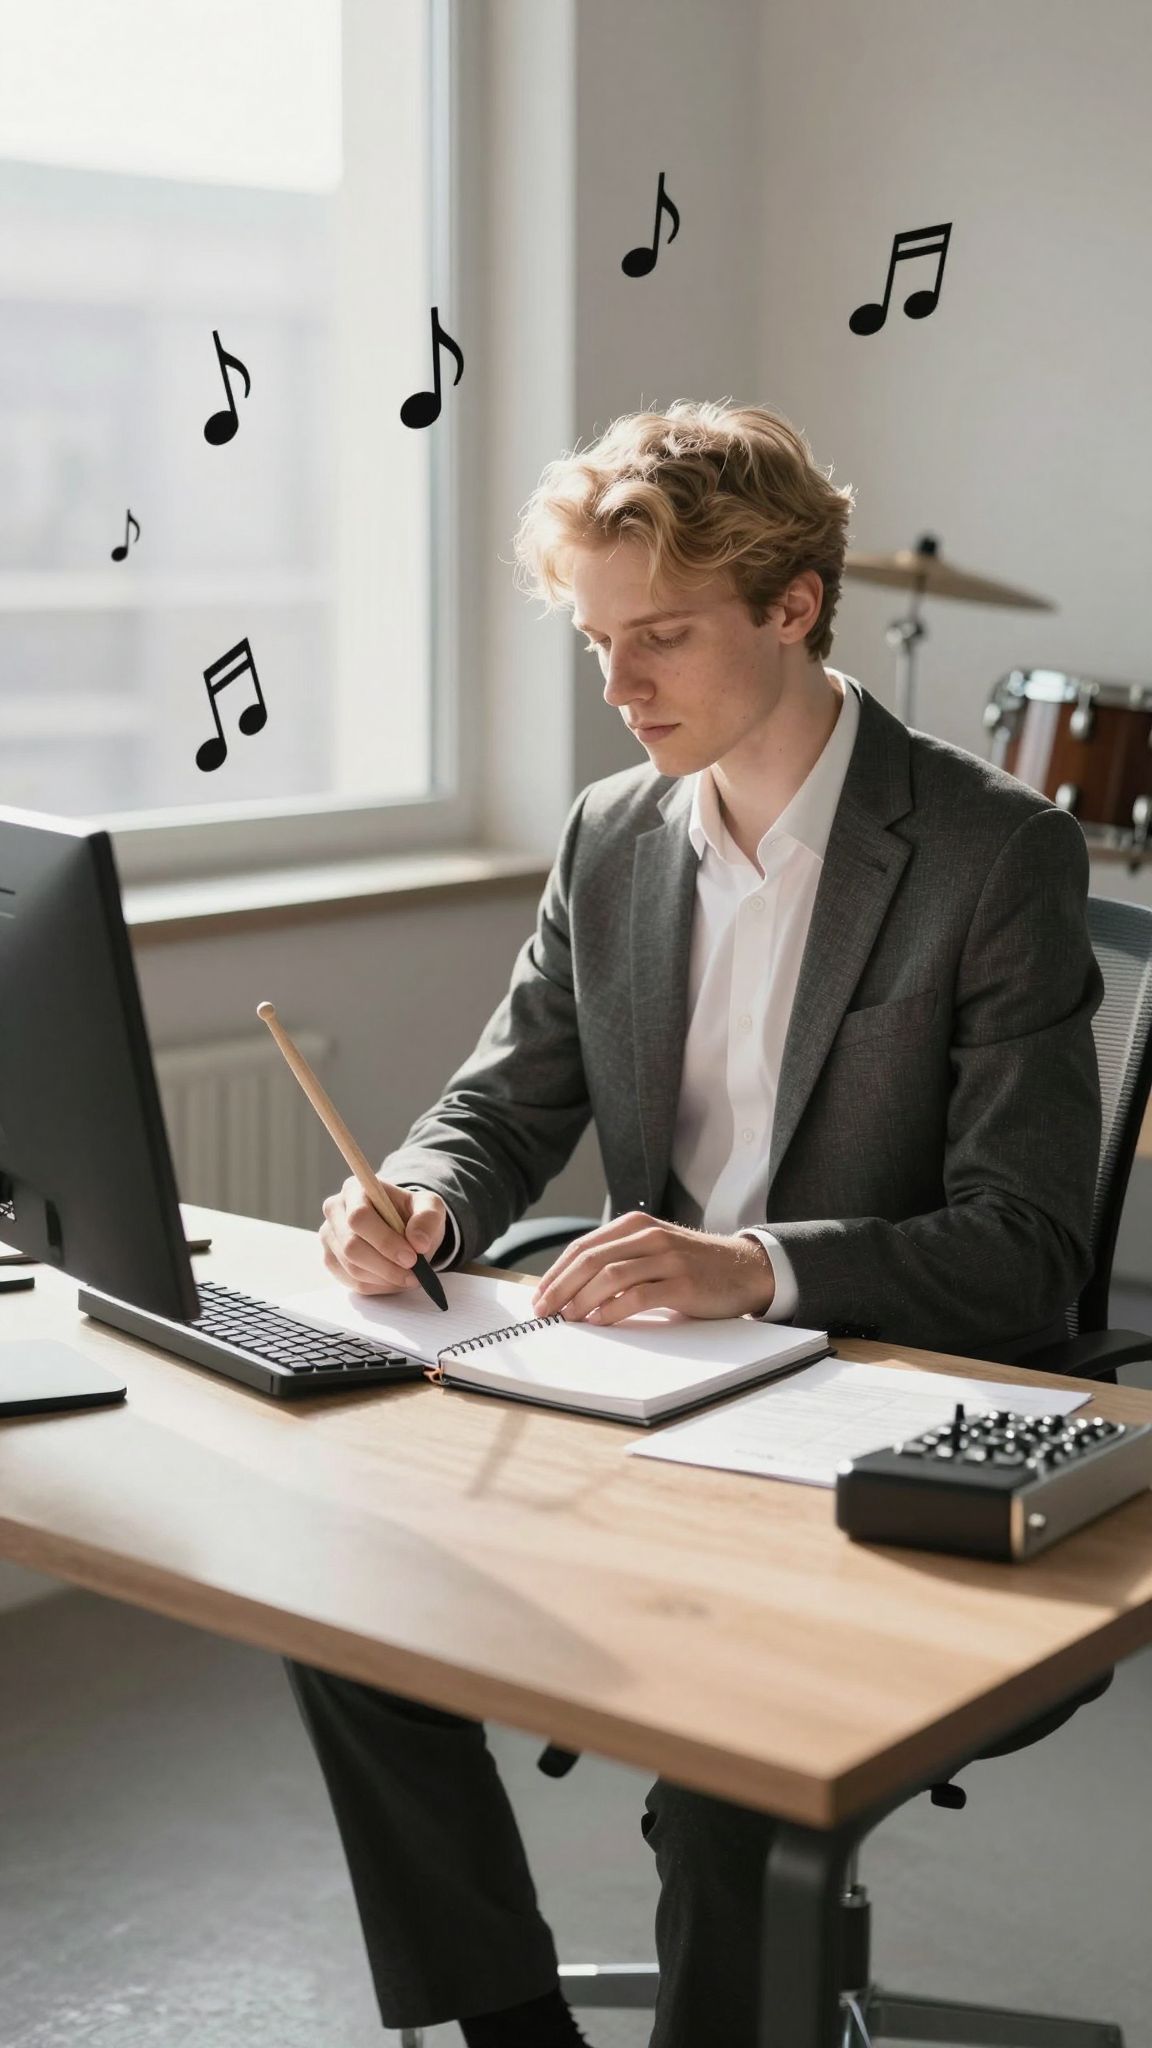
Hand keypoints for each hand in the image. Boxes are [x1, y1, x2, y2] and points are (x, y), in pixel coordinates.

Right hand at [319, 1174, 446, 1295]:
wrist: (404, 1229)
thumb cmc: (413, 1214)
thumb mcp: (430, 1207)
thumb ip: (427, 1218)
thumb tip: (418, 1242)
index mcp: (355, 1189)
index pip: (359, 1217)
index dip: (385, 1241)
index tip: (412, 1257)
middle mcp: (335, 1210)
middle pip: (351, 1246)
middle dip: (386, 1265)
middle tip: (413, 1273)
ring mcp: (329, 1237)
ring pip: (352, 1267)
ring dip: (384, 1278)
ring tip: (408, 1276)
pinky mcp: (331, 1260)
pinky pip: (351, 1281)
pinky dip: (377, 1286)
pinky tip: (393, 1279)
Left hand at [530, 1213, 774, 1324]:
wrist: (744, 1269)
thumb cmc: (693, 1265)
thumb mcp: (654, 1249)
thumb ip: (620, 1258)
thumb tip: (571, 1288)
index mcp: (636, 1225)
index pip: (583, 1247)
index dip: (556, 1272)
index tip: (539, 1296)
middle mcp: (649, 1236)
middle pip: (591, 1259)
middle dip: (561, 1287)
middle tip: (544, 1311)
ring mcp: (667, 1258)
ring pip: (610, 1275)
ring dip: (582, 1299)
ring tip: (567, 1318)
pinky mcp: (683, 1283)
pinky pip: (638, 1296)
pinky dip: (612, 1310)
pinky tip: (599, 1321)